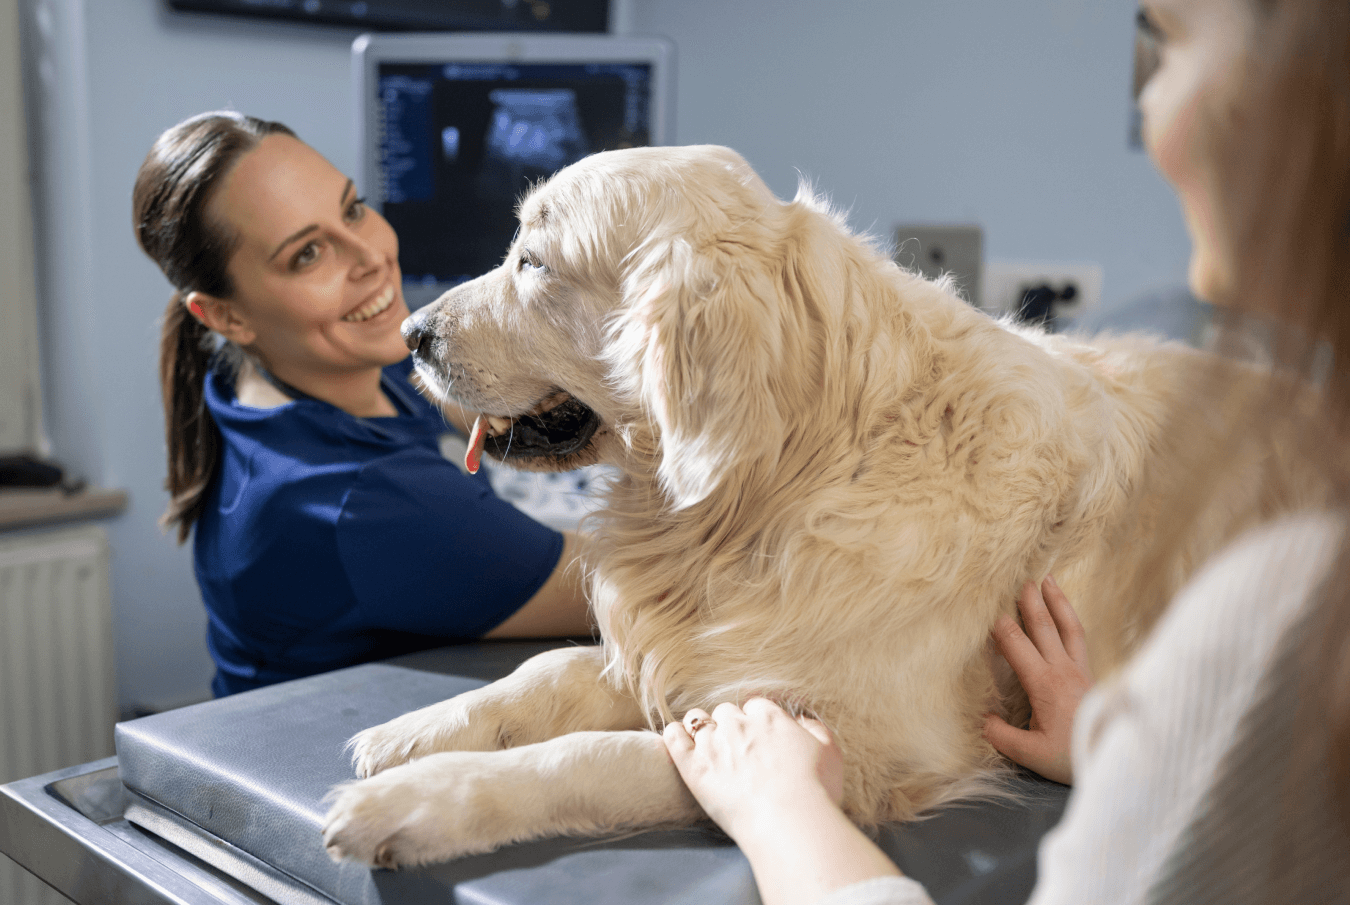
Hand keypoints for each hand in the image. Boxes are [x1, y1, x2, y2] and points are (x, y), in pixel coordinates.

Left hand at [662, 698, 842, 843]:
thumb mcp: (829, 752)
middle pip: (727, 713)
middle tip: (737, 747)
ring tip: (706, 743)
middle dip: (731, 726)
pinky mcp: (693, 767)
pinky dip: (674, 734)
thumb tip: (802, 719)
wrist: (788, 821)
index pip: (756, 707)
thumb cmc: (815, 790)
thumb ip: (814, 729)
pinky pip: (674, 738)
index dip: (757, 722)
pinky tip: (675, 736)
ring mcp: (713, 744)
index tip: (759, 736)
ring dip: (702, 729)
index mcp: (770, 718)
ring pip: (698, 722)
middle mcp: (738, 724)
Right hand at [983, 575, 1092, 784]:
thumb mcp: (1031, 754)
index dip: (1001, 629)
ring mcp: (1080, 671)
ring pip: (1069, 627)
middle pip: (1044, 627)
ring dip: (1058, 602)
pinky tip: (1068, 615)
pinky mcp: (1091, 676)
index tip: (989, 616)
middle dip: (1031, 602)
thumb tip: (984, 718)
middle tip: (1023, 580)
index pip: (1017, 646)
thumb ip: (1002, 735)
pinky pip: (1080, 639)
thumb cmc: (1072, 757)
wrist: (1116, 757)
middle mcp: (1063, 670)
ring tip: (1050, 581)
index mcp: (1044, 684)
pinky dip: (1071, 621)